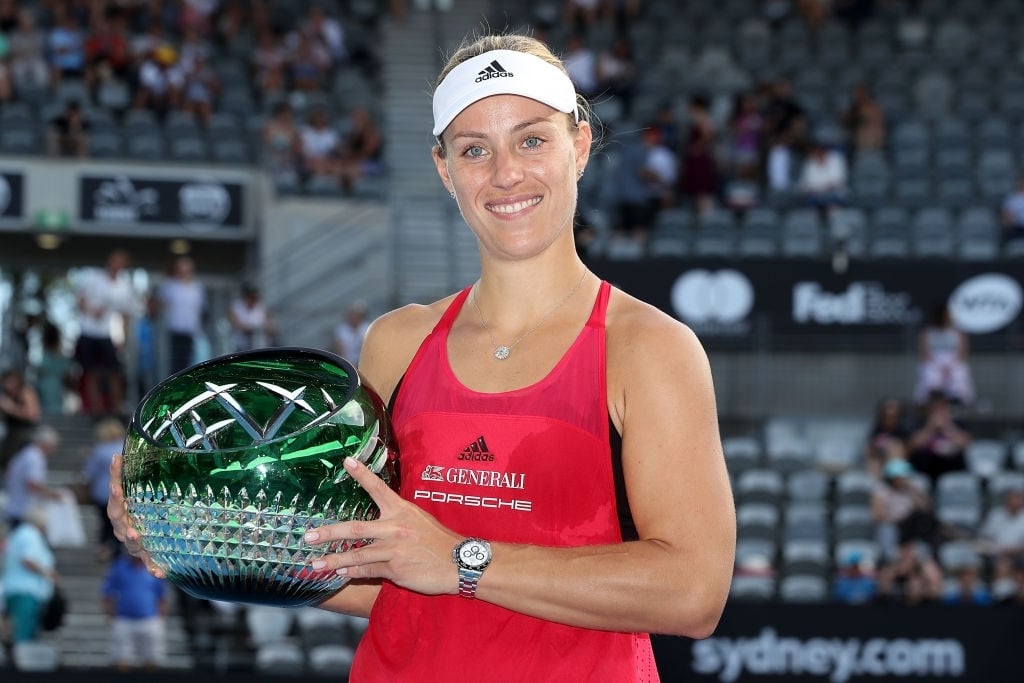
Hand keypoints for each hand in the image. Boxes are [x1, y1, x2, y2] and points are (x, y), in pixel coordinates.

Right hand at [107, 455, 164, 577]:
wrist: (158, 537)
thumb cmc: (151, 508)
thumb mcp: (150, 492)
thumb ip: (148, 473)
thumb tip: (145, 448)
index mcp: (123, 510)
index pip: (116, 493)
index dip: (114, 477)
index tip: (116, 461)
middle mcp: (125, 527)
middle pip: (119, 519)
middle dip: (119, 508)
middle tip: (120, 495)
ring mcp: (135, 543)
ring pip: (131, 542)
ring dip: (133, 538)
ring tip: (137, 535)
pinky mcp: (147, 556)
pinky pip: (149, 563)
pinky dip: (153, 568)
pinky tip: (160, 573)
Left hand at [303, 457, 460, 595]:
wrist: (459, 562)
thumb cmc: (438, 540)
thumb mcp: (419, 520)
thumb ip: (396, 519)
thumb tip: (376, 521)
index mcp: (401, 510)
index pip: (378, 488)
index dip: (362, 474)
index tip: (346, 461)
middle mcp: (395, 527)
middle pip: (354, 528)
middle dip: (328, 532)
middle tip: (307, 536)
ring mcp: (394, 549)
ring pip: (357, 554)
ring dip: (333, 560)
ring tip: (315, 564)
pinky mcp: (395, 569)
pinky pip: (368, 570)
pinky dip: (352, 571)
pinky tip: (339, 573)